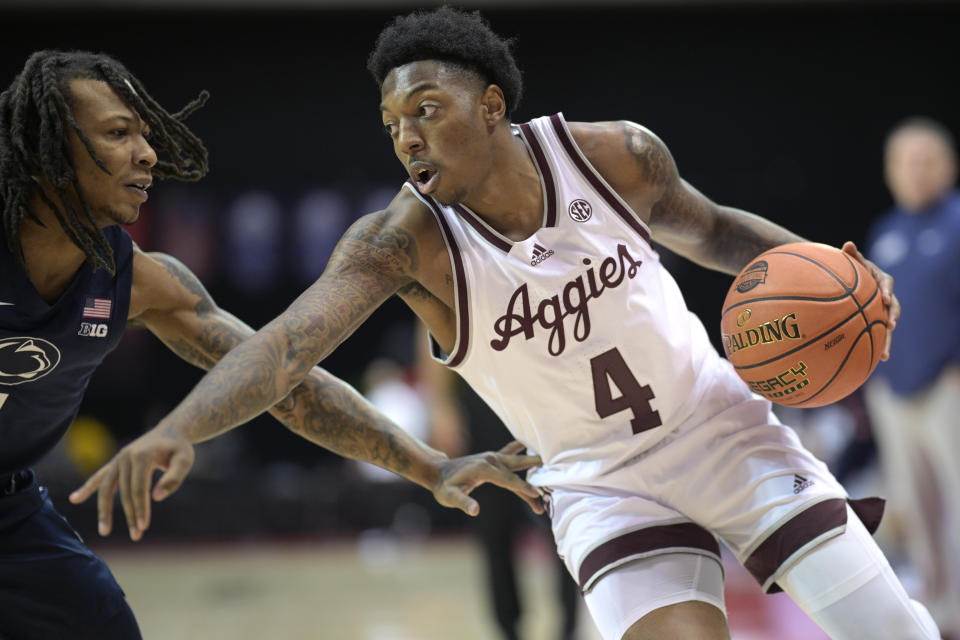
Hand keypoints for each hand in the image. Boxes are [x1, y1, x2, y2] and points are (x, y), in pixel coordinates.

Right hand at [68, 425, 194, 540]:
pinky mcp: (115, 462)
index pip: (139, 488)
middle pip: (125, 492)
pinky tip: (75, 498)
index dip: (140, 509)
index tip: (143, 527)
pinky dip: (88, 487)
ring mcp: (118, 459)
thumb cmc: (179, 448)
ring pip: (107, 488)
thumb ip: (174, 478)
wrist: (170, 431)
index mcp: (142, 456)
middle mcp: (126, 457)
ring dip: (104, 510)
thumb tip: (156, 498)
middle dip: (130, 515)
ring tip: (105, 531)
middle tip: (137, 536)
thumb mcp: (184, 460)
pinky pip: (99, 476)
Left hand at [430, 441, 543, 515]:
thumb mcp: (450, 497)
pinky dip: (522, 449)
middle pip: (518, 469)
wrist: (439, 472)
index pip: (509, 480)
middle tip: (551, 486)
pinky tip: (531, 443)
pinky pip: (511, 452)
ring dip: (533, 463)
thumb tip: (475, 510)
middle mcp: (491, 460)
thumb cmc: (444, 487)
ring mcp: (493, 457)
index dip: (523, 488)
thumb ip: (463, 502)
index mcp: (484, 470)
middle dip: (535, 478)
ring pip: (518, 461)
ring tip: (551, 464)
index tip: (538, 495)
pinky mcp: (492, 458)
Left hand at [842, 241, 898, 359]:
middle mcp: (884, 295)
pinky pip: (877, 333)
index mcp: (880, 279)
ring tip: (885, 354)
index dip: (888, 291)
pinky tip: (875, 361)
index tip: (885, 298)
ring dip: (888, 339)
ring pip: (888, 325)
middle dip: (893, 316)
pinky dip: (877, 345)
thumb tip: (847, 244)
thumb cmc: (849, 268)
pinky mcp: (875, 320)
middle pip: (893, 307)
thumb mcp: (850, 261)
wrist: (848, 277)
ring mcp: (881, 309)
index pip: (887, 283)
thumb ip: (851, 255)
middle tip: (890, 325)